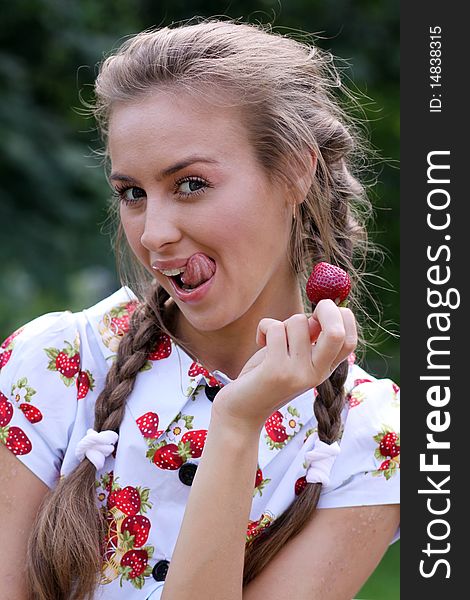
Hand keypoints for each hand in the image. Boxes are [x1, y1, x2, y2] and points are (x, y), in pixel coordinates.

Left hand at [212, 300, 356, 428]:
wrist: (241, 411)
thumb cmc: (266, 375)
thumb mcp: (295, 356)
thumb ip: (310, 337)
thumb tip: (324, 308)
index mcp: (325, 369)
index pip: (350, 340)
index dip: (342, 317)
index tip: (322, 313)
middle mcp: (317, 374)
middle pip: (336, 333)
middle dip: (326, 309)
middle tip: (312, 310)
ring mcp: (297, 373)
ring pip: (298, 322)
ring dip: (282, 323)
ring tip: (272, 341)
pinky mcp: (275, 371)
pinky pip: (275, 328)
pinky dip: (263, 329)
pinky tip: (260, 342)